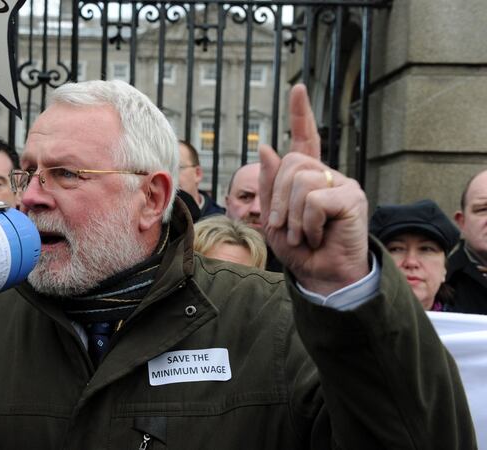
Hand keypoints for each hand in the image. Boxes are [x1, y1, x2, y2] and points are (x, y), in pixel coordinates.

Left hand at [259, 84, 369, 294]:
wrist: (322, 276)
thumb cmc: (300, 250)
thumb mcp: (274, 218)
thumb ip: (269, 186)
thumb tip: (268, 147)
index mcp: (308, 177)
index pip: (306, 138)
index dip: (301, 114)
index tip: (298, 88)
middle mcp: (327, 175)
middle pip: (290, 163)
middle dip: (277, 199)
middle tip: (284, 228)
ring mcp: (342, 184)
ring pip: (300, 182)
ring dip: (293, 217)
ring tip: (304, 235)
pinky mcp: (352, 198)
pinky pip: (314, 200)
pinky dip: (308, 223)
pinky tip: (319, 235)